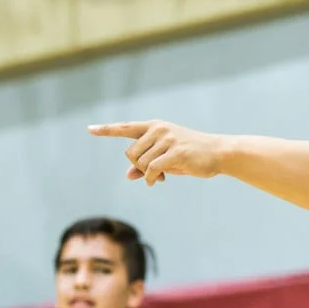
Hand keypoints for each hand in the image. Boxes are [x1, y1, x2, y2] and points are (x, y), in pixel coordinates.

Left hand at [88, 120, 224, 184]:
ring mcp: (167, 139)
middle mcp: (158, 129)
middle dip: (138, 166)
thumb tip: (129, 174)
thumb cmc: (190, 156)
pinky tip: (158, 181)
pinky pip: (151, 169)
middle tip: (154, 173)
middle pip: (130, 153)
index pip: (125, 127)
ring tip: (162, 175)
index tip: (90, 129)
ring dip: (148, 174)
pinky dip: (151, 178)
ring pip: (141, 163)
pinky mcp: (175, 152)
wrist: (218, 153)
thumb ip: (146, 164)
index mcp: (154, 126)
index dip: (107, 130)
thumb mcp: (166, 158)